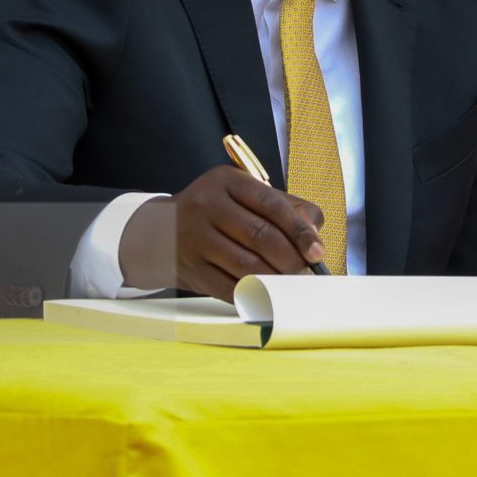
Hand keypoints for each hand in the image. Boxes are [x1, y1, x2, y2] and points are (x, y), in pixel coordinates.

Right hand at [119, 166, 324, 296]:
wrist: (158, 233)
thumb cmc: (216, 214)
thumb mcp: (243, 197)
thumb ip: (284, 208)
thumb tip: (315, 234)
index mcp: (227, 181)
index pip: (272, 205)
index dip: (300, 231)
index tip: (318, 252)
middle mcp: (207, 205)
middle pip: (262, 237)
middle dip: (291, 260)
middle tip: (304, 272)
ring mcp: (195, 238)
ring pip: (248, 265)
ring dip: (276, 279)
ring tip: (289, 284)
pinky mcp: (190, 268)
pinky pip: (230, 287)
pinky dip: (255, 294)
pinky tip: (267, 295)